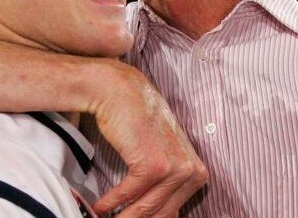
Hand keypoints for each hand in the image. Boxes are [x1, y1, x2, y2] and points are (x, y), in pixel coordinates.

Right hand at [89, 63, 207, 216]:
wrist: (121, 91)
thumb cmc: (138, 118)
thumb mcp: (162, 150)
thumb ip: (167, 179)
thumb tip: (165, 212)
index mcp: (197, 170)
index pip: (175, 209)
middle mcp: (192, 170)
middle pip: (162, 212)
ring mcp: (175, 168)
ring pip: (146, 207)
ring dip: (123, 217)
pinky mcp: (153, 165)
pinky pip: (130, 194)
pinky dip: (112, 202)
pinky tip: (100, 208)